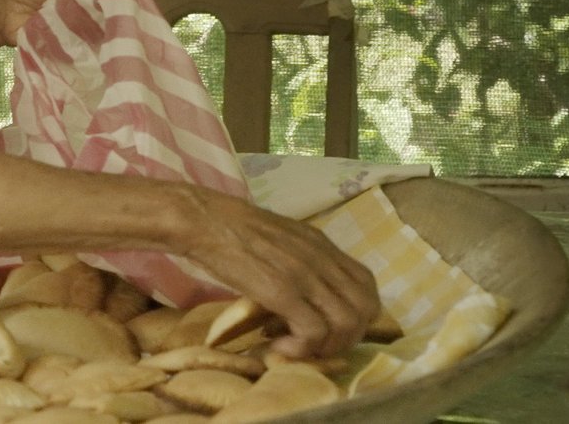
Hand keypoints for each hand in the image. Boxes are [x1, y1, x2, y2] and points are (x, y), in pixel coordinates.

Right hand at [181, 187, 380, 357]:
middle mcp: (321, 258)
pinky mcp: (282, 291)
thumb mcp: (278, 237)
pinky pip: (314, 331)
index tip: (328, 326)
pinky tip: (278, 345)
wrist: (201, 220)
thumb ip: (298, 258)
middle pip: (365, 309)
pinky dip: (302, 348)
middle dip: (346, 337)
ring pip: (348, 324)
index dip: (357, 314)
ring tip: (295, 346)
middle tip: (313, 343)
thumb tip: (300, 290)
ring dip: (326, 346)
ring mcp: (304, 274)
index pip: (366, 285)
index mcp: (321, 244)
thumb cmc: (228, 228)